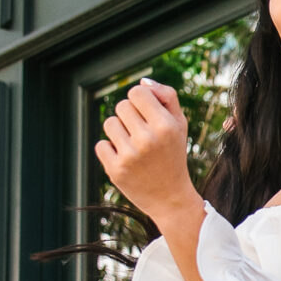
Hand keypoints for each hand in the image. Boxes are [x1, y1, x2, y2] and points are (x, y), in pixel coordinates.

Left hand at [97, 80, 203, 278]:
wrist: (171, 198)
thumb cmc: (174, 155)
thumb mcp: (179, 125)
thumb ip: (166, 97)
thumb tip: (142, 81)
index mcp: (165, 125)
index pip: (137, 92)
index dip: (139, 100)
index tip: (146, 113)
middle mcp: (147, 139)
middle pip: (121, 106)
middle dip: (129, 116)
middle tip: (141, 133)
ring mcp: (130, 156)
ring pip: (109, 123)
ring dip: (118, 132)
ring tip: (133, 146)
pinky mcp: (115, 170)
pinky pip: (101, 145)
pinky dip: (110, 150)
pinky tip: (125, 160)